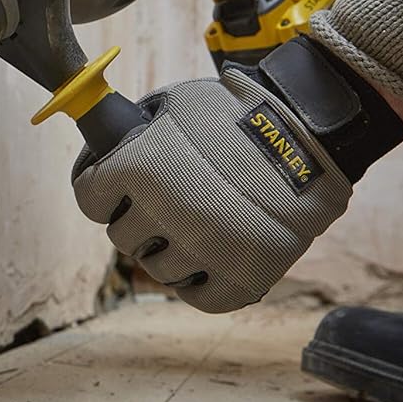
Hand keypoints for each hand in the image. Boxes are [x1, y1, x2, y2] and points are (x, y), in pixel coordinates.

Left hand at [70, 39, 402, 312]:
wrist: (312, 130)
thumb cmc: (236, 111)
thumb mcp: (173, 104)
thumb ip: (130, 134)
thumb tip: (97, 147)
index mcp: (139, 166)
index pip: (90, 200)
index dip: (104, 192)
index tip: (118, 190)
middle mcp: (165, 212)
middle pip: (122, 237)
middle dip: (138, 219)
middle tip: (165, 204)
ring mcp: (204, 249)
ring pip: (157, 270)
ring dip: (169, 249)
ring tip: (196, 223)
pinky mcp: (242, 277)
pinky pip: (198, 297)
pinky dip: (199, 282)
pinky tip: (209, 256)